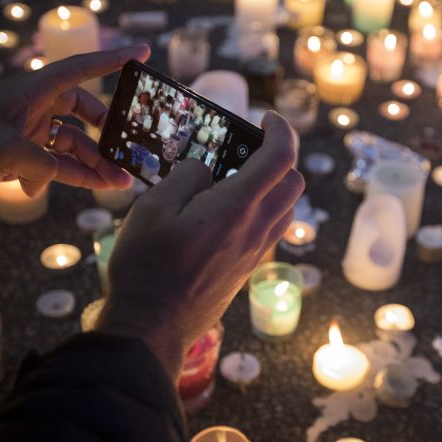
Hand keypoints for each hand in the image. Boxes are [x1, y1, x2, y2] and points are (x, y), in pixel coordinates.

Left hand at [0, 46, 147, 204]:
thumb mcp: (5, 152)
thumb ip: (43, 165)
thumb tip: (56, 178)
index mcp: (32, 91)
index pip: (82, 69)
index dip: (114, 60)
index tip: (144, 52)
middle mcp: (33, 108)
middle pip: (84, 113)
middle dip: (109, 132)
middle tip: (133, 148)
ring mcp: (25, 133)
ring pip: (72, 145)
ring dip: (95, 163)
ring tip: (121, 182)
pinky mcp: (16, 157)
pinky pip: (54, 166)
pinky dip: (70, 177)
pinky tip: (88, 189)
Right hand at [97, 112, 303, 378]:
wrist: (153, 324)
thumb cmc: (147, 264)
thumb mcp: (153, 206)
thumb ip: (186, 176)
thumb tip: (205, 168)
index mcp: (237, 205)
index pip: (281, 156)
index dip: (280, 129)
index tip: (266, 117)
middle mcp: (257, 227)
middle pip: (295, 181)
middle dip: (281, 156)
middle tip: (251, 146)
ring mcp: (256, 251)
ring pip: (288, 207)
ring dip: (276, 185)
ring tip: (241, 177)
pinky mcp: (248, 268)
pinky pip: (272, 229)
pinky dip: (266, 209)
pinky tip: (232, 210)